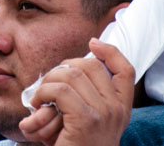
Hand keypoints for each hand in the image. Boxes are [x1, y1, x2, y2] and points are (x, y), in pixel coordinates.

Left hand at [18, 39, 134, 145]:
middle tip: (48, 85)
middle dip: (63, 68)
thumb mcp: (83, 119)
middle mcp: (118, 110)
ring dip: (48, 81)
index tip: (93, 43)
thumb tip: (68, 67)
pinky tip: (38, 105)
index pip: (126, 69)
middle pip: (91, 65)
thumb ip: (84, 95)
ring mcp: (105, 114)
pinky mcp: (87, 120)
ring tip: (40, 98)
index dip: (110, 51)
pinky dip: (43, 93)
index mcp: (121, 108)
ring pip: (71, 74)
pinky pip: (60, 90)